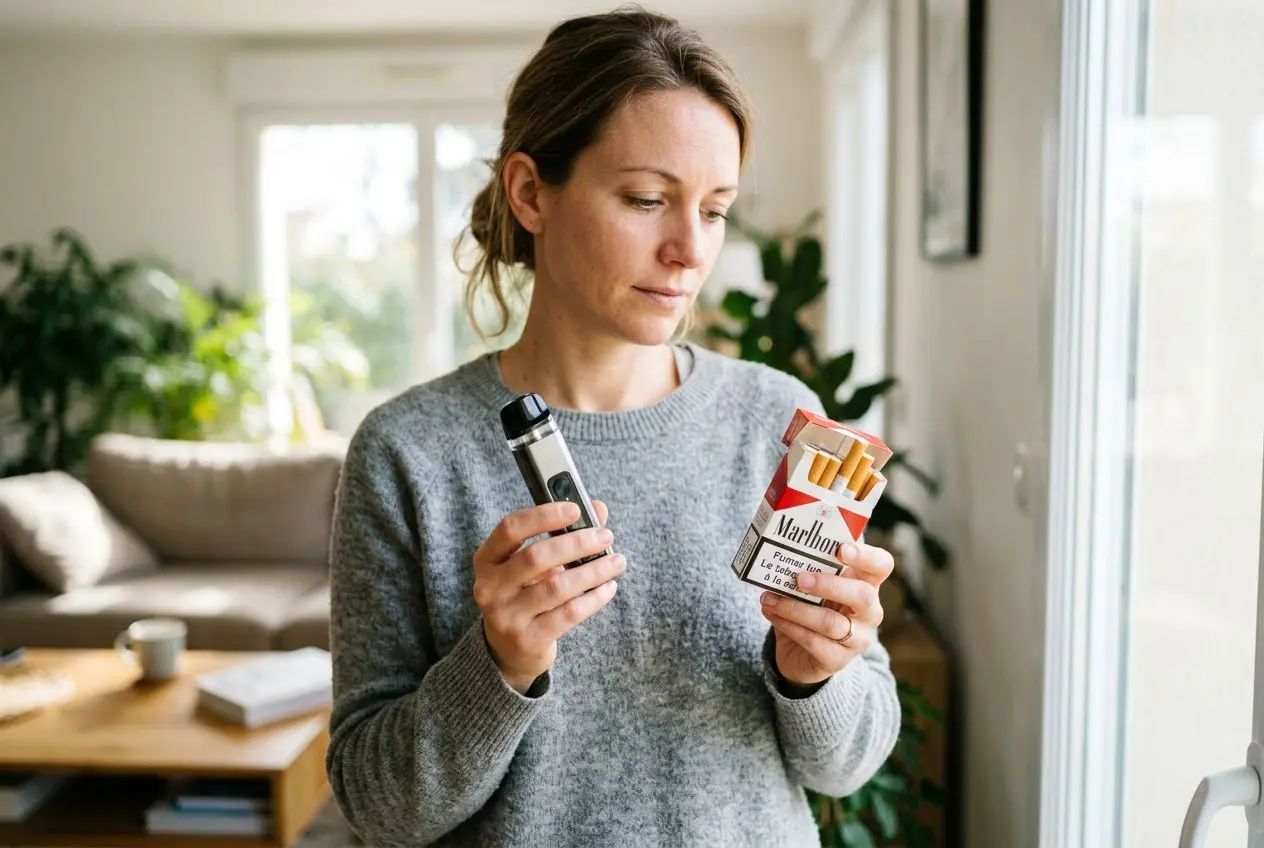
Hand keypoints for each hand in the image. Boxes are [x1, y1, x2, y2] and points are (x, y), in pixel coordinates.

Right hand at [474, 499, 624, 693]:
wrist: (509, 650)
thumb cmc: (524, 593)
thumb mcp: (533, 564)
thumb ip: (563, 534)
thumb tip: (598, 509)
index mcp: (487, 560)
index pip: (510, 528)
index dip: (543, 515)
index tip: (575, 509)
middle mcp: (490, 587)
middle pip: (536, 556)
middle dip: (577, 543)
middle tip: (605, 536)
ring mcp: (507, 616)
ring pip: (557, 586)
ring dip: (592, 571)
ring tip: (616, 561)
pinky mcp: (528, 639)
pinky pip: (569, 613)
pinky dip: (593, 598)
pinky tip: (608, 587)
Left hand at [760, 540, 893, 687]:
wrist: (802, 654)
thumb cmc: (812, 608)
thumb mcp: (814, 586)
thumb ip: (809, 568)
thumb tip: (782, 547)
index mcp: (867, 584)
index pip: (881, 566)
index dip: (866, 556)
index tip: (841, 549)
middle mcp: (869, 612)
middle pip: (862, 595)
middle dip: (828, 585)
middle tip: (798, 578)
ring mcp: (857, 639)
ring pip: (831, 622)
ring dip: (795, 608)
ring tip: (768, 598)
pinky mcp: (837, 660)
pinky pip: (813, 641)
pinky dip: (787, 625)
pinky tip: (770, 613)